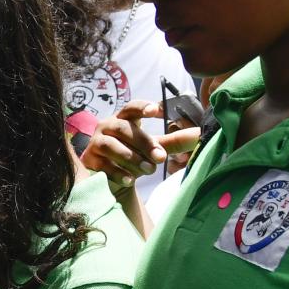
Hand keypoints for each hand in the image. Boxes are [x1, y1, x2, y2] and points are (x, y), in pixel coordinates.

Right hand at [82, 99, 201, 190]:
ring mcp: (96, 143)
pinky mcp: (89, 161)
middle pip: (123, 128)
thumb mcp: (153, 148)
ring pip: (112, 146)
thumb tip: (199, 134)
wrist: (111, 180)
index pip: (131, 107)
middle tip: (160, 157)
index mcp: (123, 119)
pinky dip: (119, 172)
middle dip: (143, 142)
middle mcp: (106, 127)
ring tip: (149, 170)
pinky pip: (103, 165)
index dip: (142, 107)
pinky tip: (131, 180)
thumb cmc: (132, 157)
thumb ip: (174, 141)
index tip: (156, 110)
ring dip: (132, 158)